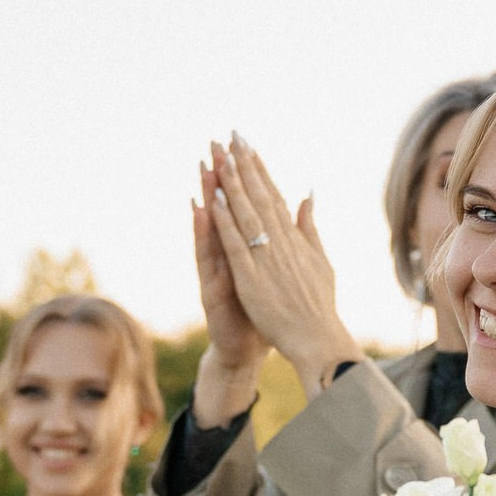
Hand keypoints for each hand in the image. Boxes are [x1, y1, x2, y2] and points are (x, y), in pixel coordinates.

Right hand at [190, 152, 265, 426]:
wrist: (245, 351)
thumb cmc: (262, 313)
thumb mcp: (276, 274)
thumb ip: (283, 242)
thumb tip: (295, 212)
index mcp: (249, 250)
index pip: (247, 208)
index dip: (245, 179)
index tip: (244, 147)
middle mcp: (229, 255)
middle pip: (226, 211)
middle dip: (222, 177)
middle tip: (217, 144)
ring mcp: (217, 270)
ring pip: (211, 227)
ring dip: (207, 196)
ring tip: (205, 166)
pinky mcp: (211, 287)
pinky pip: (206, 257)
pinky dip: (203, 233)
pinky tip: (200, 210)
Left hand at [205, 137, 362, 392]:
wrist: (319, 339)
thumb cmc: (320, 306)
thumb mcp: (321, 261)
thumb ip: (310, 227)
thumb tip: (308, 195)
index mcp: (295, 238)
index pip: (274, 195)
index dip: (260, 168)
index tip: (248, 144)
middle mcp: (281, 243)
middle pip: (260, 196)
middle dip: (245, 164)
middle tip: (231, 135)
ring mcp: (266, 259)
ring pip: (246, 214)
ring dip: (232, 183)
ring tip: (220, 155)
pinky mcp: (251, 279)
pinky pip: (236, 245)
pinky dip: (225, 222)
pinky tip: (214, 200)